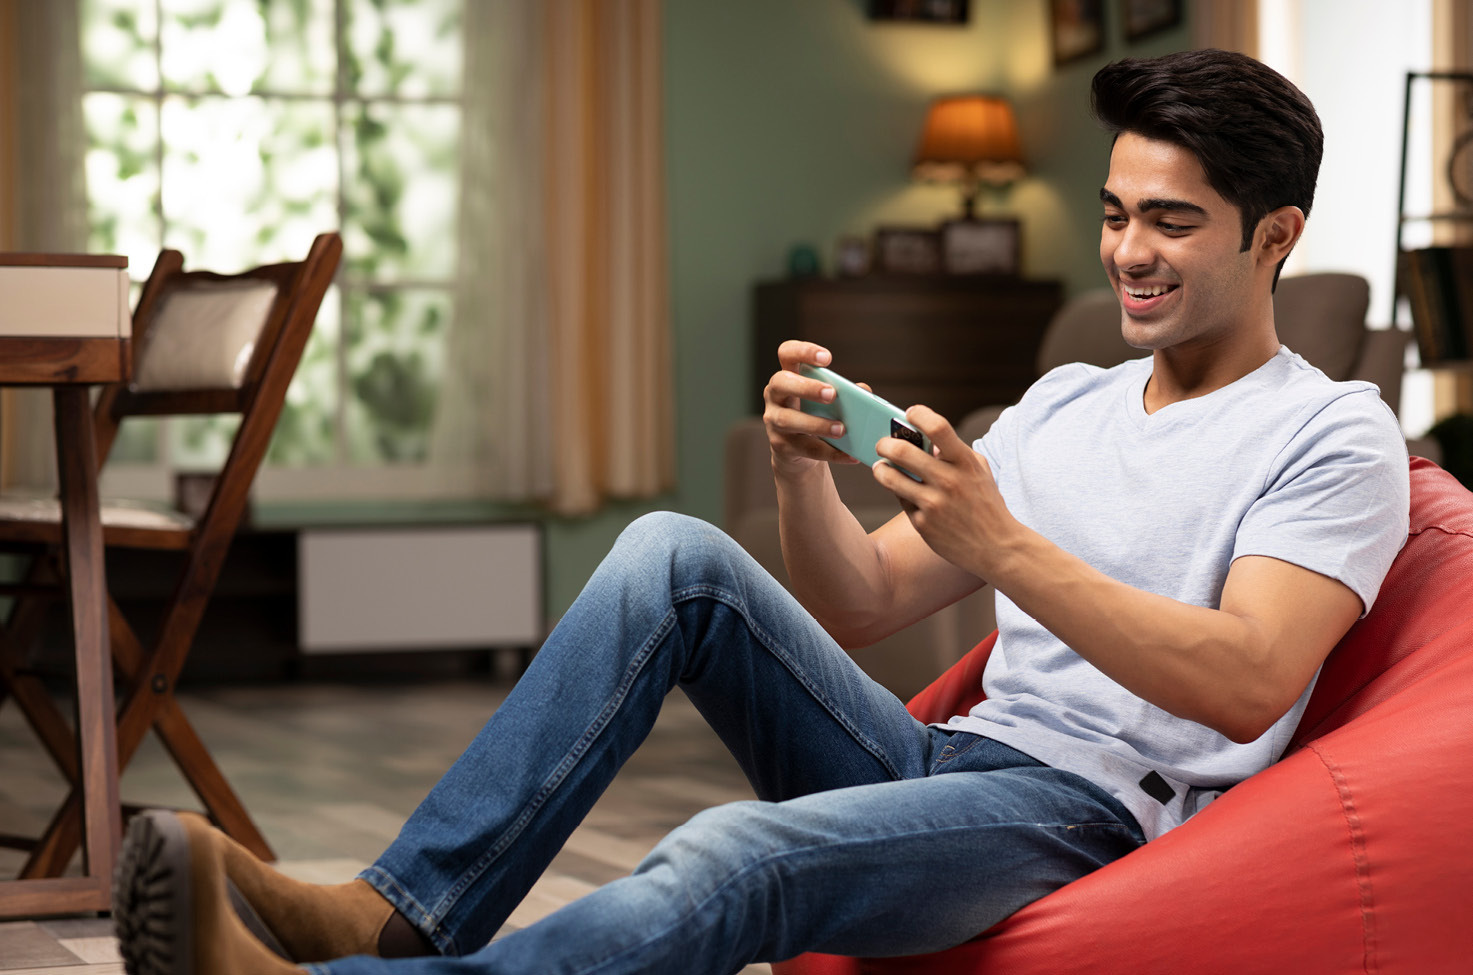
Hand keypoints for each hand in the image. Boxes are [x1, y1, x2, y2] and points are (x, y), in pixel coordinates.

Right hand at [762, 340, 866, 476]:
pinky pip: (805, 448)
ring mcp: (774, 420)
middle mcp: (775, 395)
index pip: (787, 353)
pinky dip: (830, 453)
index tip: (827, 358)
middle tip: (832, 394)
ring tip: (841, 429)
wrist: (800, 453)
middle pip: (781, 382)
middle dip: (806, 387)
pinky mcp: (780, 445)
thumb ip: (847, 393)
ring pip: (788, 420)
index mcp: (789, 375)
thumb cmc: (817, 415)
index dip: (803, 351)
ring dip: (817, 424)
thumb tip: (865, 392)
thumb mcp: (830, 402)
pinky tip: (850, 455)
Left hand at [871, 405, 1018, 577]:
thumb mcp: (978, 471)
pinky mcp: (923, 524)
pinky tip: (904, 493)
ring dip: (880, 468)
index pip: (938, 427)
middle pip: (902, 451)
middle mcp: (949, 481)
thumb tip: (925, 438)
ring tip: (880, 466)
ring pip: (890, 477)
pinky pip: (900, 500)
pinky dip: (899, 494)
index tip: (909, 414)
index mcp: (965, 462)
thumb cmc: (985, 503)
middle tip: (881, 444)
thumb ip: (955, 451)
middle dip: (884, 443)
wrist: (996, 547)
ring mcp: (934, 504)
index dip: (918, 414)